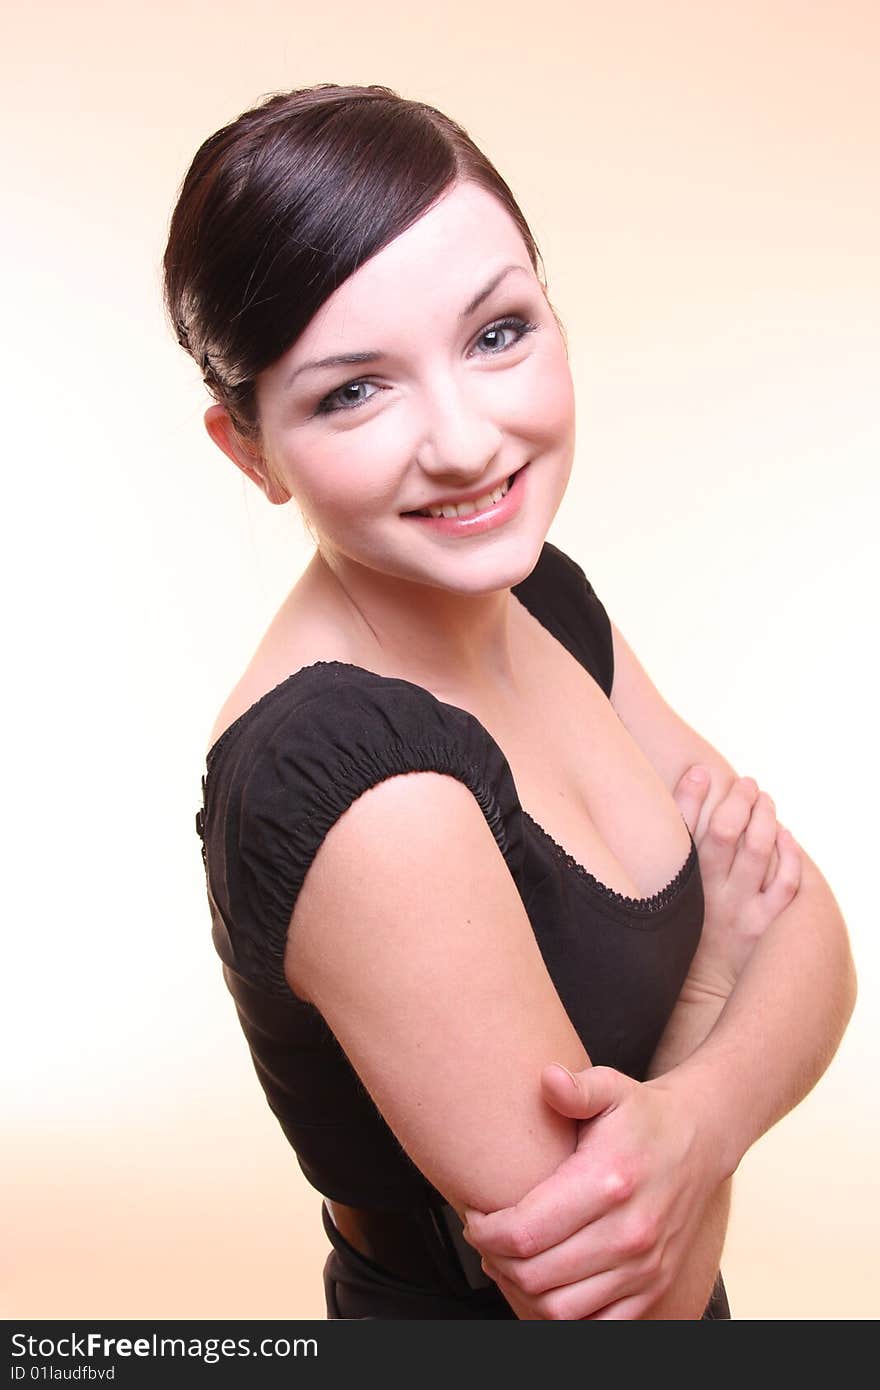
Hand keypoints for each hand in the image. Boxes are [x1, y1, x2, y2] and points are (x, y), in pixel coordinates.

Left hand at [464, 1062, 722, 1319]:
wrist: (701, 1138)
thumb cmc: (642, 1114)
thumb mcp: (610, 1087)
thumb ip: (576, 1087)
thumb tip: (548, 1079)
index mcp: (609, 1181)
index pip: (526, 1231)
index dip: (485, 1232)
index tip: (474, 1216)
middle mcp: (630, 1231)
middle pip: (536, 1275)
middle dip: (495, 1260)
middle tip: (484, 1238)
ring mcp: (645, 1266)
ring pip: (561, 1310)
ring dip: (521, 1291)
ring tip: (507, 1260)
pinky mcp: (653, 1287)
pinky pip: (595, 1325)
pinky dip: (561, 1314)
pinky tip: (544, 1282)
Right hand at [673, 767, 801, 986]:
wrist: (703, 989)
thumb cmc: (683, 930)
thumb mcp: (666, 895)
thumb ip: (671, 846)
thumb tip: (680, 793)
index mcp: (681, 886)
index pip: (685, 830)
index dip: (692, 795)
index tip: (702, 772)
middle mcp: (711, 895)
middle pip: (727, 832)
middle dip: (738, 800)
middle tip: (746, 784)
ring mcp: (741, 911)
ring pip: (758, 850)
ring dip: (764, 817)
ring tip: (764, 801)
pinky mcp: (765, 925)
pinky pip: (786, 886)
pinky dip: (790, 856)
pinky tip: (785, 837)